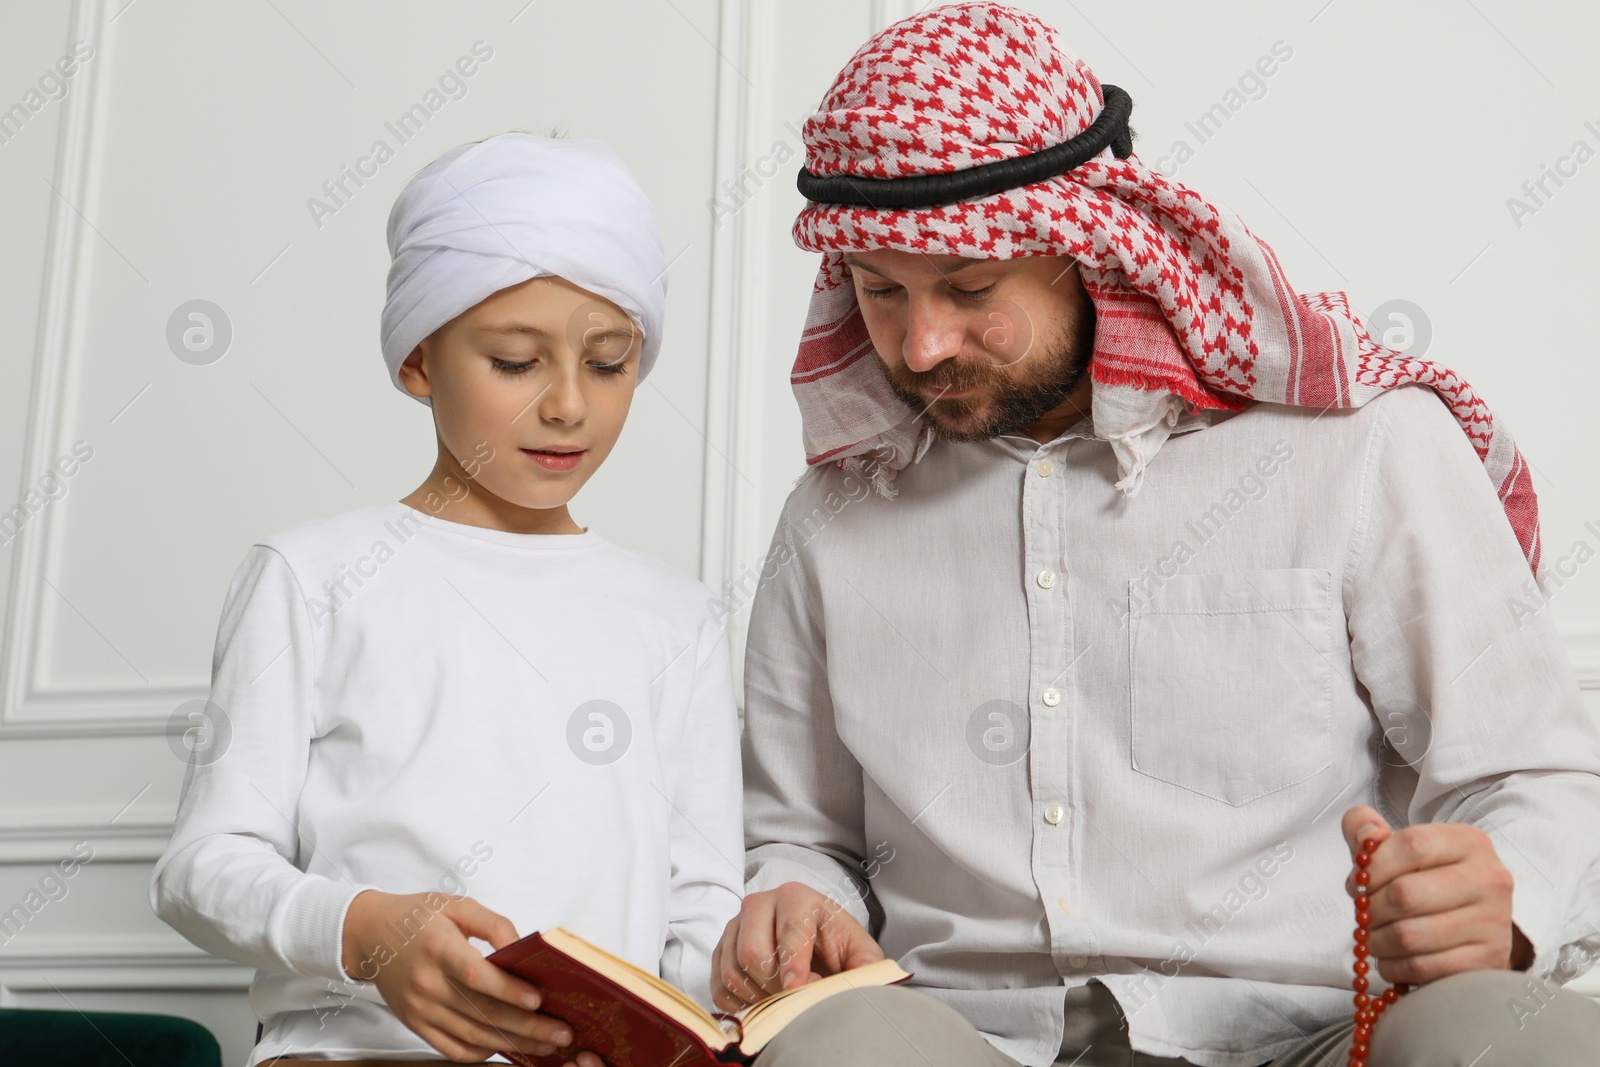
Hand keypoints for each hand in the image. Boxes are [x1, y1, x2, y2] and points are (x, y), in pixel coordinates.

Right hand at [342, 890, 603, 1065]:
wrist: (369, 935)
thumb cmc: (418, 917)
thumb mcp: (457, 905)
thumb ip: (493, 924)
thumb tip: (522, 947)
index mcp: (438, 948)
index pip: (475, 976)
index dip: (507, 990)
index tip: (538, 999)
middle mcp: (427, 984)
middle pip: (482, 1013)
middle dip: (528, 1027)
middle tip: (562, 1033)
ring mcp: (420, 1009)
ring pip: (473, 1036)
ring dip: (513, 1044)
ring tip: (547, 1045)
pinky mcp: (416, 1024)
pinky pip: (453, 1049)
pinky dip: (483, 1052)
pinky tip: (508, 1047)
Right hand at [710, 882, 883, 1011]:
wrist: (813, 943)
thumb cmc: (834, 943)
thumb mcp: (857, 948)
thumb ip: (866, 961)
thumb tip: (863, 974)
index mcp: (796, 897)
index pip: (788, 932)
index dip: (792, 966)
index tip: (797, 991)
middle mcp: (759, 904)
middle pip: (752, 953)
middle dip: (775, 985)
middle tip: (795, 997)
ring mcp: (735, 926)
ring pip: (732, 972)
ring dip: (758, 997)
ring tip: (782, 1000)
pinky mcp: (721, 950)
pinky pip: (718, 986)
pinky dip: (738, 1004)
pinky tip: (761, 1003)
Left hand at [1341, 805, 1524, 985]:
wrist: (1472, 923)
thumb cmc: (1425, 879)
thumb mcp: (1397, 847)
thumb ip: (1366, 828)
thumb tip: (1365, 834)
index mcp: (1469, 842)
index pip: (1411, 844)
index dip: (1373, 866)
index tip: (1358, 881)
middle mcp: (1489, 879)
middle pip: (1405, 894)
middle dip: (1370, 908)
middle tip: (1363, 914)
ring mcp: (1493, 922)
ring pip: (1409, 936)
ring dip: (1377, 940)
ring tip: (1374, 936)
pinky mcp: (1488, 961)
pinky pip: (1422, 968)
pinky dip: (1393, 966)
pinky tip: (1391, 958)